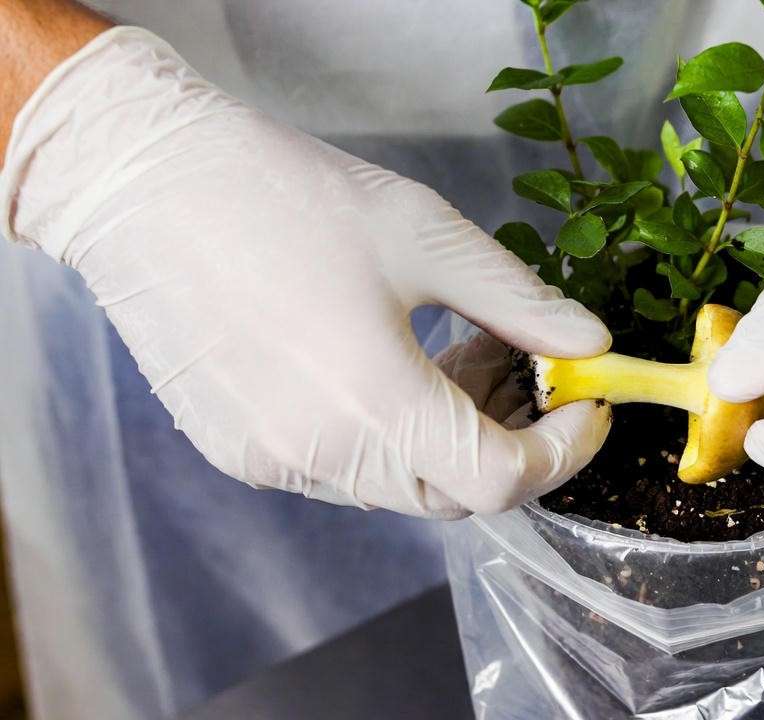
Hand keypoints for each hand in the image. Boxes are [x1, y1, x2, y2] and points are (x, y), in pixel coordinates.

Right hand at [1, 27, 611, 517]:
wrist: (142, 186)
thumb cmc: (283, 197)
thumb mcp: (425, 235)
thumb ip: (519, 302)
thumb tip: (589, 343)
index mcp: (372, 403)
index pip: (499, 482)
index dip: (560, 452)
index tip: (585, 404)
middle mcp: (318, 453)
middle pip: (454, 494)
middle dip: (511, 441)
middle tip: (524, 368)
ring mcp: (271, 461)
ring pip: (399, 486)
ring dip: (450, 438)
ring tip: (456, 353)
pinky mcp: (238, 451)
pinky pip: (342, 469)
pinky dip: (389, 436)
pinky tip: (388, 365)